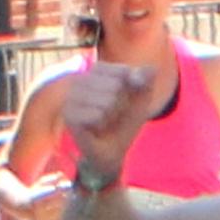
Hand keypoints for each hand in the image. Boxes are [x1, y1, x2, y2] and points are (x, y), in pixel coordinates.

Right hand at [58, 60, 159, 180]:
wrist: (114, 150)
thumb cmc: (125, 121)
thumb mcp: (142, 98)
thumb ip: (147, 79)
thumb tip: (150, 69)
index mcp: (96, 71)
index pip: (122, 71)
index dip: (132, 88)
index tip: (126, 98)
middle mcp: (79, 80)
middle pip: (116, 86)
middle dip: (122, 104)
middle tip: (113, 114)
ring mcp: (71, 98)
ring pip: (108, 102)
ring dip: (112, 115)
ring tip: (105, 121)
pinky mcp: (69, 116)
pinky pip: (98, 116)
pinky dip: (103, 124)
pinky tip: (96, 128)